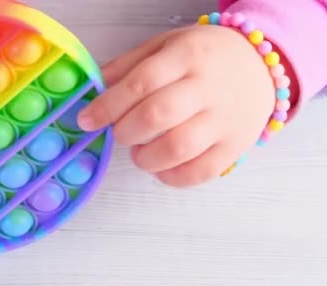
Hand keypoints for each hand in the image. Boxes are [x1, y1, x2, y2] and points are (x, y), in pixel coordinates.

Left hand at [78, 25, 287, 186]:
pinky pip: (199, 172)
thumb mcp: (165, 45)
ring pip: (178, 148)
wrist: (261, 65)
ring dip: (146, 158)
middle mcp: (208, 87)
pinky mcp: (235, 147)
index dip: (107, 106)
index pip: (141, 83)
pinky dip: (171, 177)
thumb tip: (95, 89)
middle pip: (157, 116)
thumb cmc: (204, 57)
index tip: (87, 120)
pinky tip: (162, 166)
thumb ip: (128, 66)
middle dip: (125, 131)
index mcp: (186, 56)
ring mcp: (224, 119)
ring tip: (141, 152)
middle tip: (121, 133)